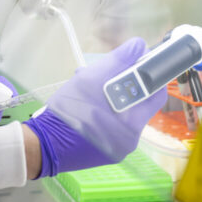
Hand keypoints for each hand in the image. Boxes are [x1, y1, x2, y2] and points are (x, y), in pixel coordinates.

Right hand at [23, 37, 166, 176]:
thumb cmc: (68, 110)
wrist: (45, 144)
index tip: (137, 66)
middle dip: (125, 87)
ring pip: (125, 116)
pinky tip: (89, 111)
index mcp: (132, 119)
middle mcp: (132, 137)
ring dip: (114, 102)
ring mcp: (121, 148)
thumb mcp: (90, 77)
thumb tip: (139, 46)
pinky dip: (107, 118)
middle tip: (105, 78)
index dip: (150, 76)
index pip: (156, 94)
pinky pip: (115, 130)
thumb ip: (118, 60)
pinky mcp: (109, 155)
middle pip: (138, 104)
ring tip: (90, 94)